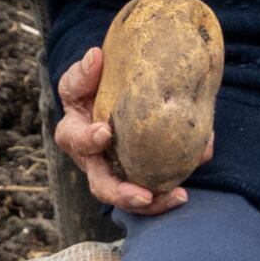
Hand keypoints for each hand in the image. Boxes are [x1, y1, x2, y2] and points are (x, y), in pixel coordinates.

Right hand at [53, 46, 185, 218]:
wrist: (114, 98)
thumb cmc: (93, 88)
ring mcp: (114, 174)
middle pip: (101, 185)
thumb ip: (86, 72)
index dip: (88, 139)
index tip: (105, 132)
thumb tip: (96, 56)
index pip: (76, 140)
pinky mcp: (135, 179)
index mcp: (74, 134)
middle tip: (143, 194)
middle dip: (122, 193)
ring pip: (128, 198)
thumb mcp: (83, 79)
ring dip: (153, 204)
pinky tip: (185, 190)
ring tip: (178, 196)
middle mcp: (92, 161)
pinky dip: (168, 194)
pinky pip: (151, 194)